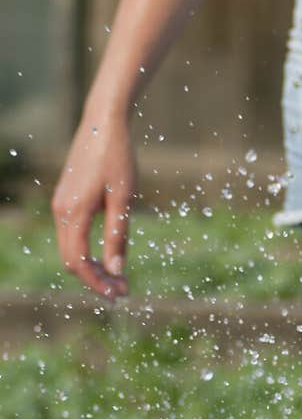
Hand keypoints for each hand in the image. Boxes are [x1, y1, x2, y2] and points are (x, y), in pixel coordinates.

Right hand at [51, 112, 137, 298]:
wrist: (103, 122)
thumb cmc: (117, 158)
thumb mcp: (124, 200)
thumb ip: (118, 236)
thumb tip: (117, 272)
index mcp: (74, 212)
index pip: (80, 262)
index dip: (99, 283)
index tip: (120, 295)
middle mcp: (61, 210)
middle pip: (71, 261)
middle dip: (95, 279)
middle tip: (123, 290)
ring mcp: (60, 204)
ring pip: (70, 249)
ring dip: (91, 267)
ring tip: (118, 278)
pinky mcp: (65, 200)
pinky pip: (72, 236)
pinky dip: (87, 252)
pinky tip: (107, 256)